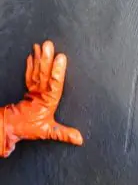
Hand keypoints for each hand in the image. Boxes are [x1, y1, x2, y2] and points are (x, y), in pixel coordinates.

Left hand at [1, 40, 82, 156]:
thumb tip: (79, 139)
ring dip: (39, 58)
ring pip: (36, 71)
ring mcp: (33, 90)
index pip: (54, 84)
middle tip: (48, 45)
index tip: (61, 58)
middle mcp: (40, 93)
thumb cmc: (29, 128)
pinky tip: (32, 55)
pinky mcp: (28, 89)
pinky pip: (29, 74)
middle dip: (46, 59)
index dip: (58, 71)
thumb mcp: (48, 132)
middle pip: (44, 74)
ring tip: (41, 45)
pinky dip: (30, 64)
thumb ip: (64, 134)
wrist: (10, 126)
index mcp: (47, 102)